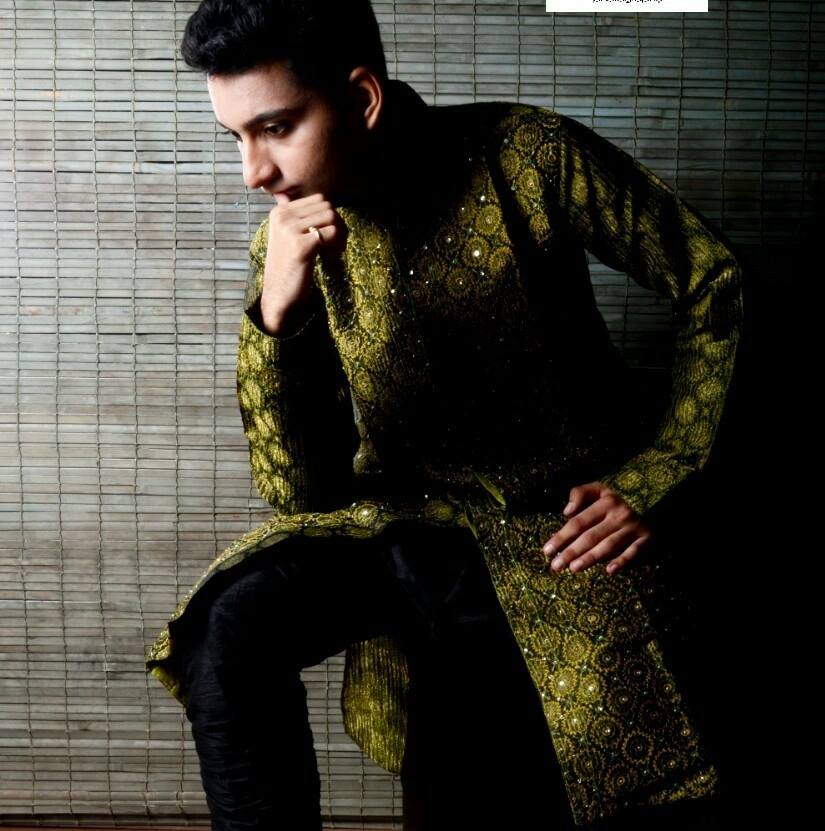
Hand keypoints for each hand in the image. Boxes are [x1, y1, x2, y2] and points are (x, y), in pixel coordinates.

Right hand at [260, 191, 347, 333]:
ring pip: (332, 216)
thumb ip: (303, 218)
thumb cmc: (290, 268)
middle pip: (327, 206)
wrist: (278, 296)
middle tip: (335, 246)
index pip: (319, 199)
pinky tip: (329, 258)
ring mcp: (290, 230)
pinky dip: (337, 246)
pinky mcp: (300, 246)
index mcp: (279, 212)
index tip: (328, 237)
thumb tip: (327, 203)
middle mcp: (282, 217)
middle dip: (338, 225)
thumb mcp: (290, 237)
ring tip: (332, 252)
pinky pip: (332, 233)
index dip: (331, 217)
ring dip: (340, 235)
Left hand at [541, 481, 653, 575]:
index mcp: (605, 503)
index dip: (562, 537)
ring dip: (591, 558)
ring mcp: (632, 528)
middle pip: (590, 537)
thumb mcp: (599, 487)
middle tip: (555, 566)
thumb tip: (566, 512)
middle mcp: (618, 516)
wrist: (654, 496)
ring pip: (608, 546)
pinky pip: (633, 552)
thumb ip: (579, 494)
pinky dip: (622, 561)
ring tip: (574, 568)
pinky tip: (609, 571)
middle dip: (571, 552)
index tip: (547, 550)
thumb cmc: (617, 496)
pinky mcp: (646, 538)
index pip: (578, 523)